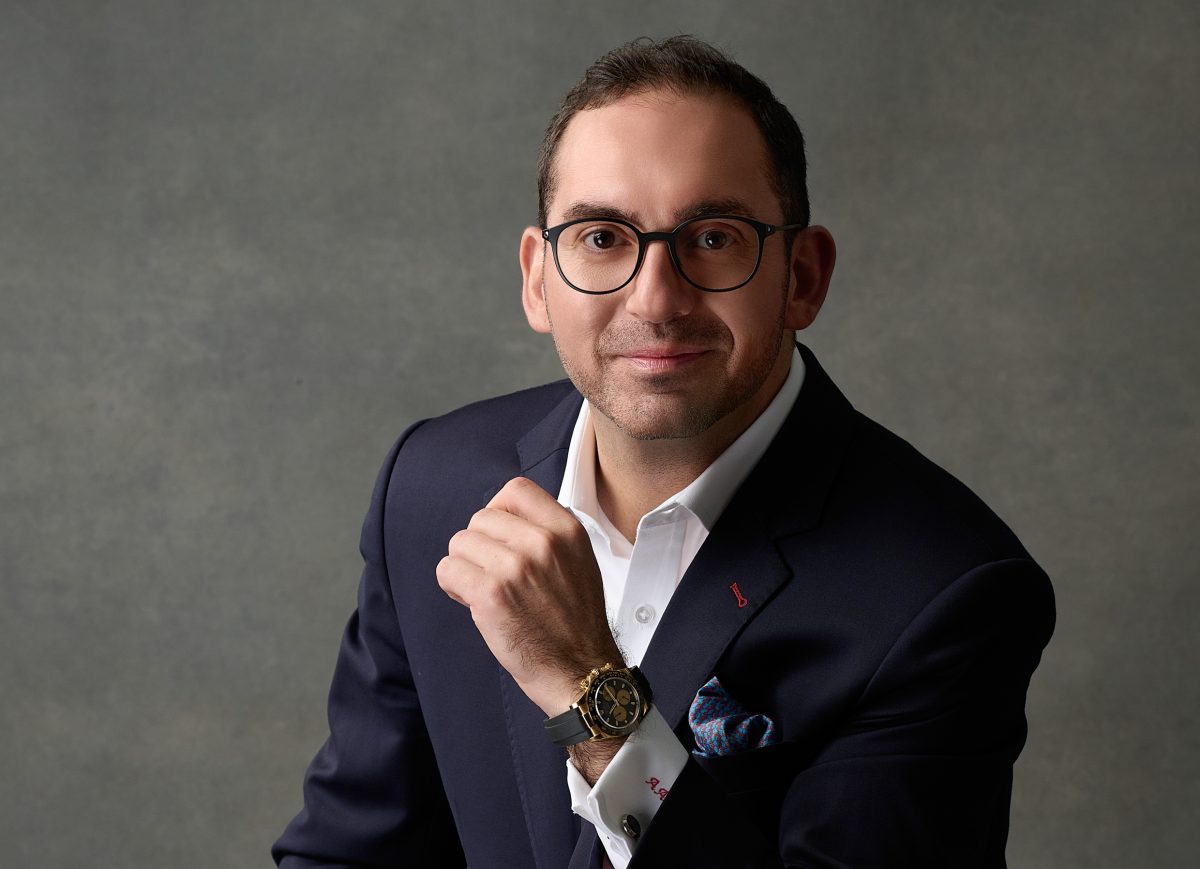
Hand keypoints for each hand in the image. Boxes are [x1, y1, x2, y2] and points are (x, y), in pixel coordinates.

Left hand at [436, 476, 622, 717]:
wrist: (580, 670)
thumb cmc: (575, 622)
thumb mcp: (579, 561)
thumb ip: (547, 534)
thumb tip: (505, 520)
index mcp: (566, 530)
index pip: (515, 490)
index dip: (498, 510)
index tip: (499, 534)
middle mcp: (542, 542)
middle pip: (481, 518)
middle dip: (479, 545)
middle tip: (492, 574)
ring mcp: (515, 567)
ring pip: (460, 542)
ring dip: (465, 566)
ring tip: (485, 590)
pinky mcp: (490, 594)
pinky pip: (448, 570)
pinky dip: (453, 586)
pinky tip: (473, 601)